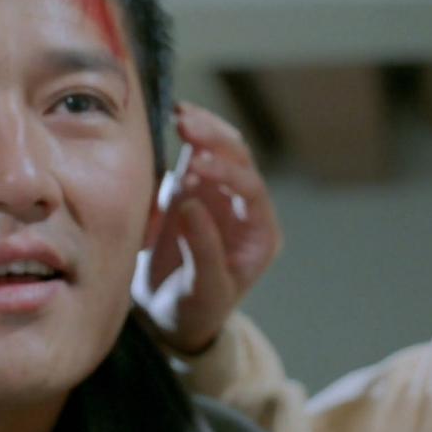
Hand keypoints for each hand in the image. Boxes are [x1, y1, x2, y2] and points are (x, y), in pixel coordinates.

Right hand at [133, 102, 282, 353]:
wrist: (172, 318)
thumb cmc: (196, 311)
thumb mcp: (204, 290)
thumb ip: (203, 248)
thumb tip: (190, 203)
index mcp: (260, 234)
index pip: (252, 191)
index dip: (226, 173)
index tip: (195, 164)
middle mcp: (244, 209)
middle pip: (239, 161)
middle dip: (216, 138)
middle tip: (185, 122)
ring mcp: (219, 196)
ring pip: (220, 150)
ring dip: (204, 129)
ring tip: (180, 113)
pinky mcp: (192, 190)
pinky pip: (194, 156)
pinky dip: (186, 137)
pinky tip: (171, 119)